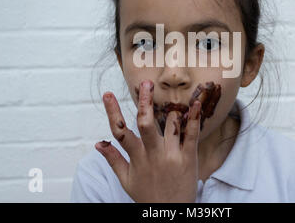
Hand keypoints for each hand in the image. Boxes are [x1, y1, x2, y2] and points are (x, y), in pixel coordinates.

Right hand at [95, 79, 201, 202]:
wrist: (170, 213)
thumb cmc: (147, 195)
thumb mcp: (126, 180)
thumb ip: (113, 160)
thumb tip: (97, 143)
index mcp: (136, 158)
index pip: (120, 132)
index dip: (112, 112)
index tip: (108, 94)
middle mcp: (153, 155)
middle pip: (145, 124)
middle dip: (144, 102)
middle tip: (145, 84)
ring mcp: (171, 156)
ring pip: (170, 125)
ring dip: (171, 112)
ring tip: (173, 107)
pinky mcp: (189, 158)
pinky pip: (191, 135)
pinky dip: (194, 118)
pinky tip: (197, 104)